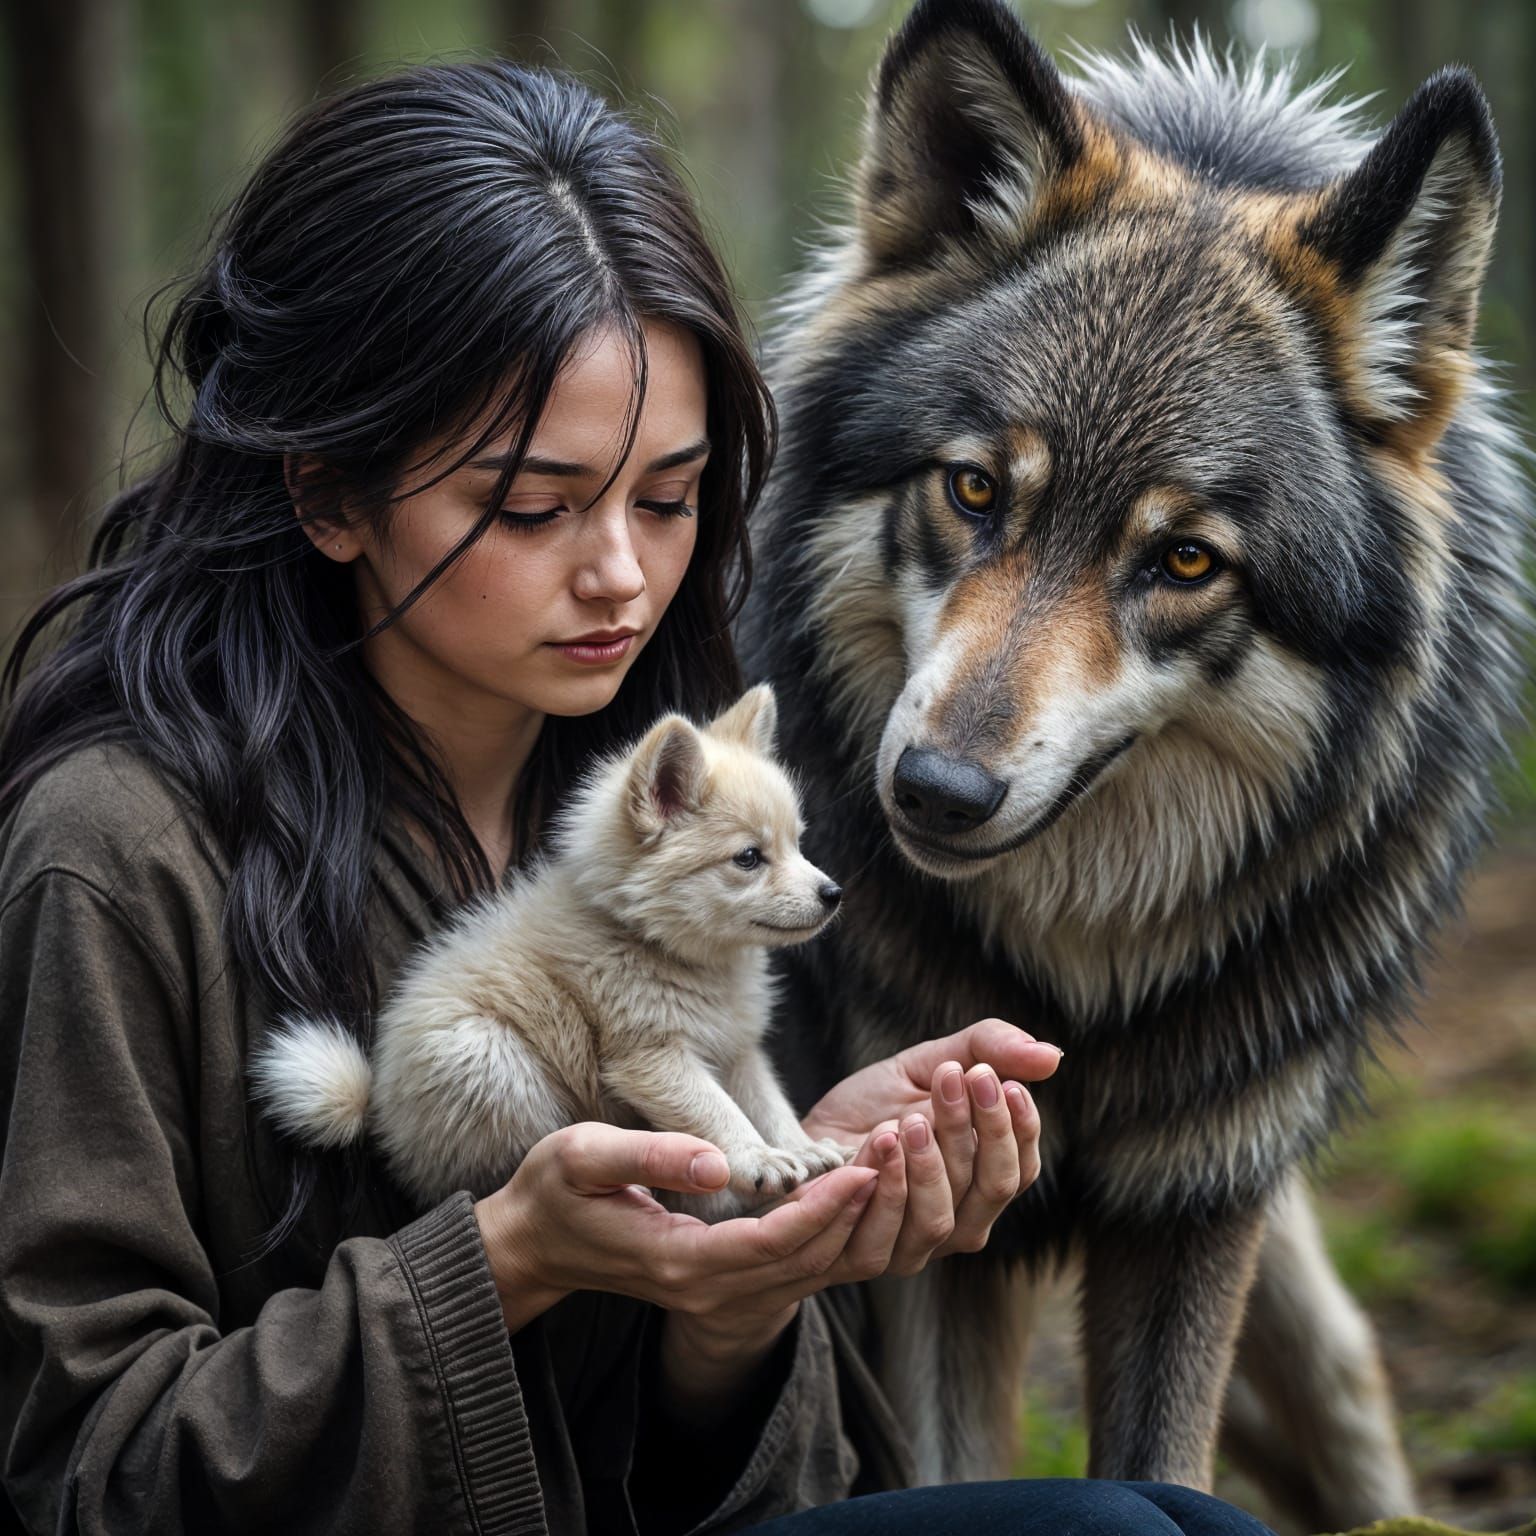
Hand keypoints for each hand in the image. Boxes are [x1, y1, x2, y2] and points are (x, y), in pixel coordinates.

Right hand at [473, 1121, 878, 1339]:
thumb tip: (717, 1165)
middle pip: (804, 1262)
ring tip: (891, 1166)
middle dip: (856, 1213)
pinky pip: (790, 1266)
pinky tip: (855, 1189)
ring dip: (852, 1223)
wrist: (533, 1245)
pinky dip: (829, 1232)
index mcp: (679, 1263)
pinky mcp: (721, 1281)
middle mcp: (706, 1291)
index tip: (866, 1167)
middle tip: (900, 1157)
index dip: (825, 1209)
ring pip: (805, 1270)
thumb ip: (649, 1158)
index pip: (774, 1243)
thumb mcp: (585, 1158)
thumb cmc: (554, 1190)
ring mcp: (714, 1293)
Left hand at [797, 1017, 1058, 1271]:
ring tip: (912, 1116)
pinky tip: (880, 1142)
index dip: (1020, 1128)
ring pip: (943, 1217)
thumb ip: (986, 1050)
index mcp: (982, 1181)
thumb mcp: (928, 1063)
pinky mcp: (869, 1256)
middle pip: (993, 1187)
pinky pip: (887, 1233)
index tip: (1004, 1082)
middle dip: (982, 1130)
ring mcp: (917, 1247)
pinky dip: (888, 1186)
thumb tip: (1052, 1056)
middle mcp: (961, 1221)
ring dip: (932, 1164)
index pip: (1022, 1167)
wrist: (799, 1138)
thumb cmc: (873, 1105)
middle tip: (965, 1076)